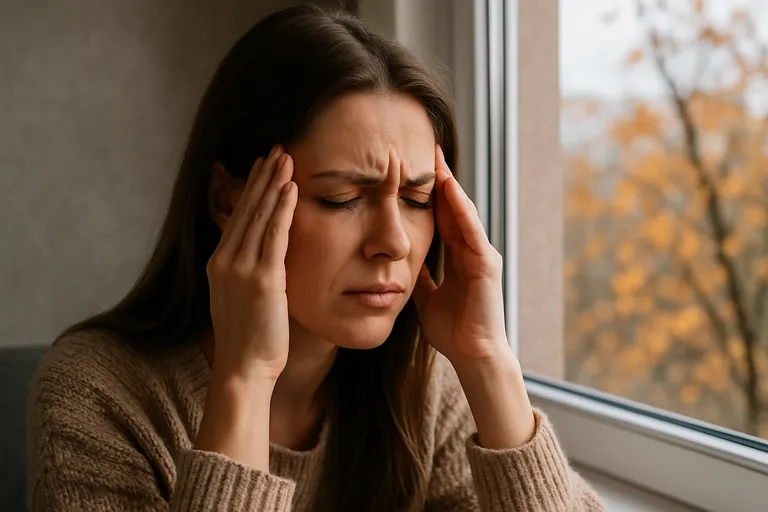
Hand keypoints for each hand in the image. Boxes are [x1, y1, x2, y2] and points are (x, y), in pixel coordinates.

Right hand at [206, 145, 296, 381]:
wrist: (242, 369)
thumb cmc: (248, 340)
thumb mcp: (241, 299)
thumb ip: (250, 273)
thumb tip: (267, 259)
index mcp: (219, 264)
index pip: (238, 216)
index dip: (252, 188)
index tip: (262, 166)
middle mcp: (225, 261)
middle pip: (247, 209)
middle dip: (262, 177)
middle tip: (276, 150)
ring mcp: (241, 269)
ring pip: (259, 216)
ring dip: (273, 184)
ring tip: (286, 158)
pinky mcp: (262, 280)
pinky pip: (274, 236)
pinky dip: (283, 209)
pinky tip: (291, 188)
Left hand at [412, 145, 510, 366]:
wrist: (473, 356)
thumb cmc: (453, 331)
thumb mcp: (427, 298)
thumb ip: (420, 278)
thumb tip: (402, 264)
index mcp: (458, 257)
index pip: (443, 217)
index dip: (430, 193)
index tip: (416, 168)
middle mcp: (471, 251)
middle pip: (454, 207)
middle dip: (441, 179)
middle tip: (429, 149)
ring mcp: (481, 256)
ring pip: (464, 212)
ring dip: (450, 185)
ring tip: (437, 159)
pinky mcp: (486, 264)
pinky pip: (471, 230)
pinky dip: (460, 208)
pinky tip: (448, 188)